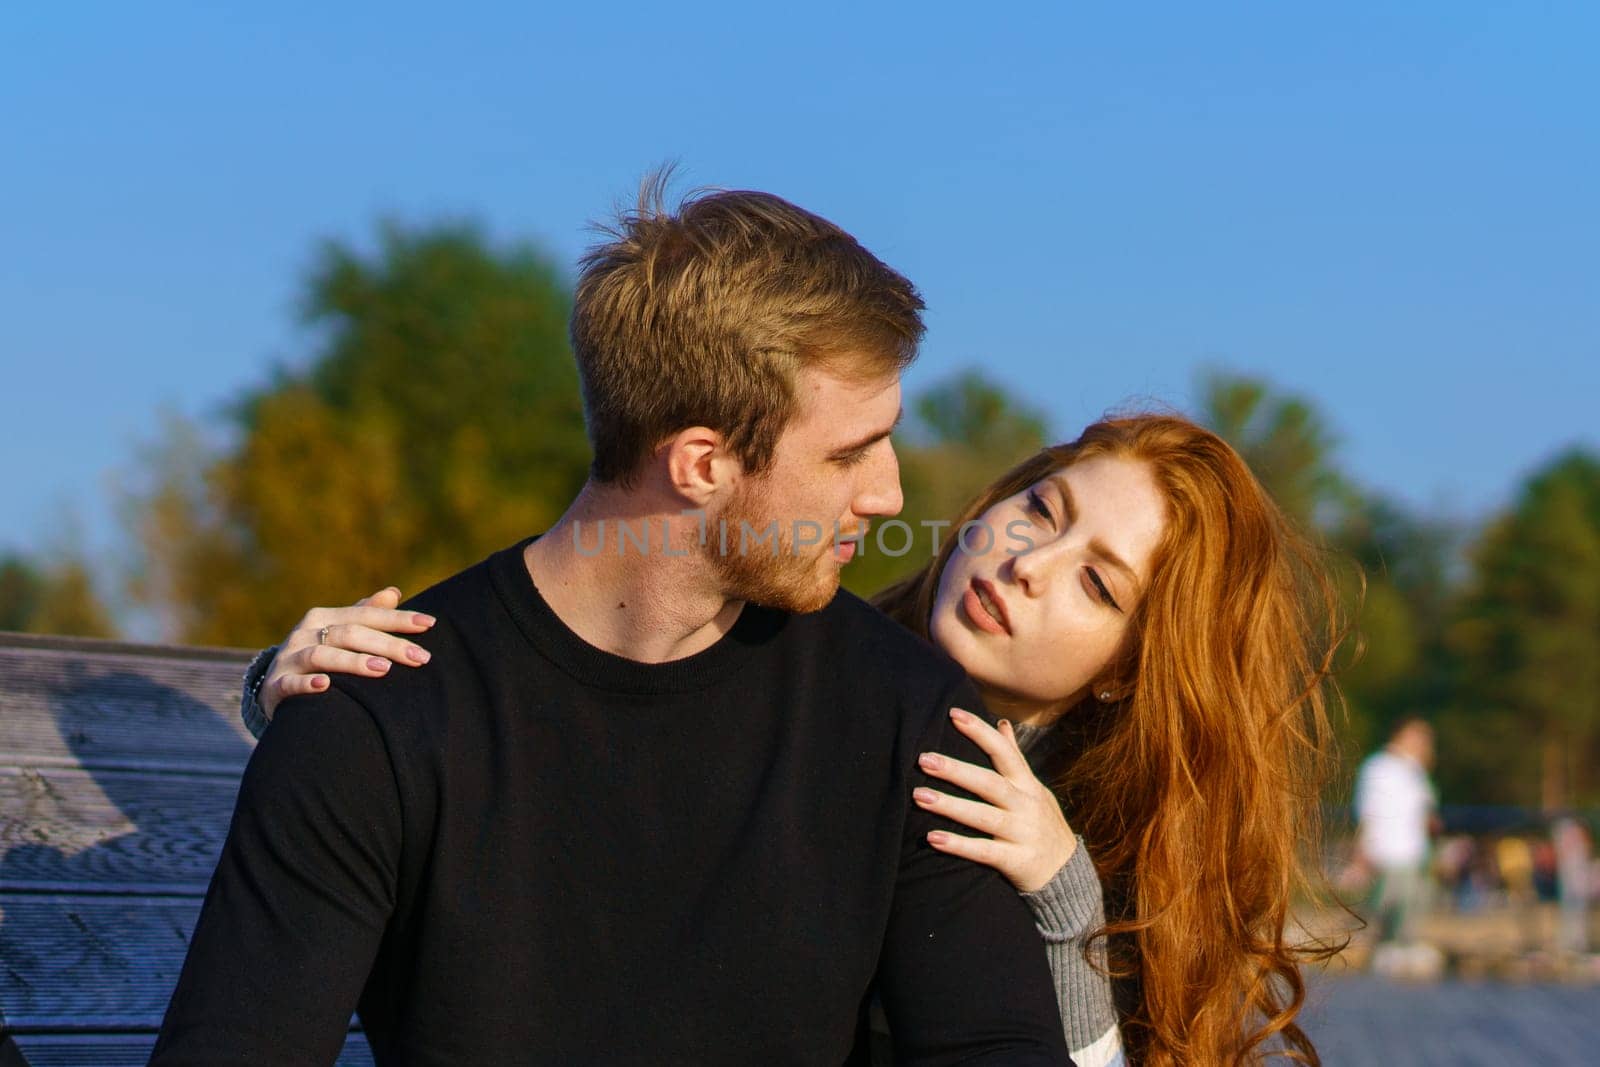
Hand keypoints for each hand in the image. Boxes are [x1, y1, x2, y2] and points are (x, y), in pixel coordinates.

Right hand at [258, 587, 435, 719]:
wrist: (274, 688)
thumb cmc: (317, 657)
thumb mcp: (339, 633)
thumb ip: (365, 614)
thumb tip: (394, 592)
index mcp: (325, 618)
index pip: (367, 615)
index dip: (398, 619)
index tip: (430, 624)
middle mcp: (306, 633)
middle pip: (350, 634)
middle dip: (388, 644)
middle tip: (420, 657)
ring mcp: (289, 658)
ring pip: (321, 655)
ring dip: (353, 661)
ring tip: (383, 668)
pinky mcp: (275, 685)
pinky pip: (290, 683)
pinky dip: (307, 684)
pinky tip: (325, 686)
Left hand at [913, 707, 1077, 892]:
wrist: (1068, 876)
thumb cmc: (1041, 825)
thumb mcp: (1034, 790)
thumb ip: (1016, 759)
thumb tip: (1002, 724)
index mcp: (1028, 785)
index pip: (1004, 752)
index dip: (980, 732)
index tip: (953, 714)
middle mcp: (1026, 806)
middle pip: (989, 783)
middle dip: (956, 770)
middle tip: (923, 759)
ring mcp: (1023, 834)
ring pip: (984, 816)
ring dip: (950, 806)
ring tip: (918, 796)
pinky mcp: (1017, 861)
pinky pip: (984, 851)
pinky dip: (958, 845)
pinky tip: (932, 837)